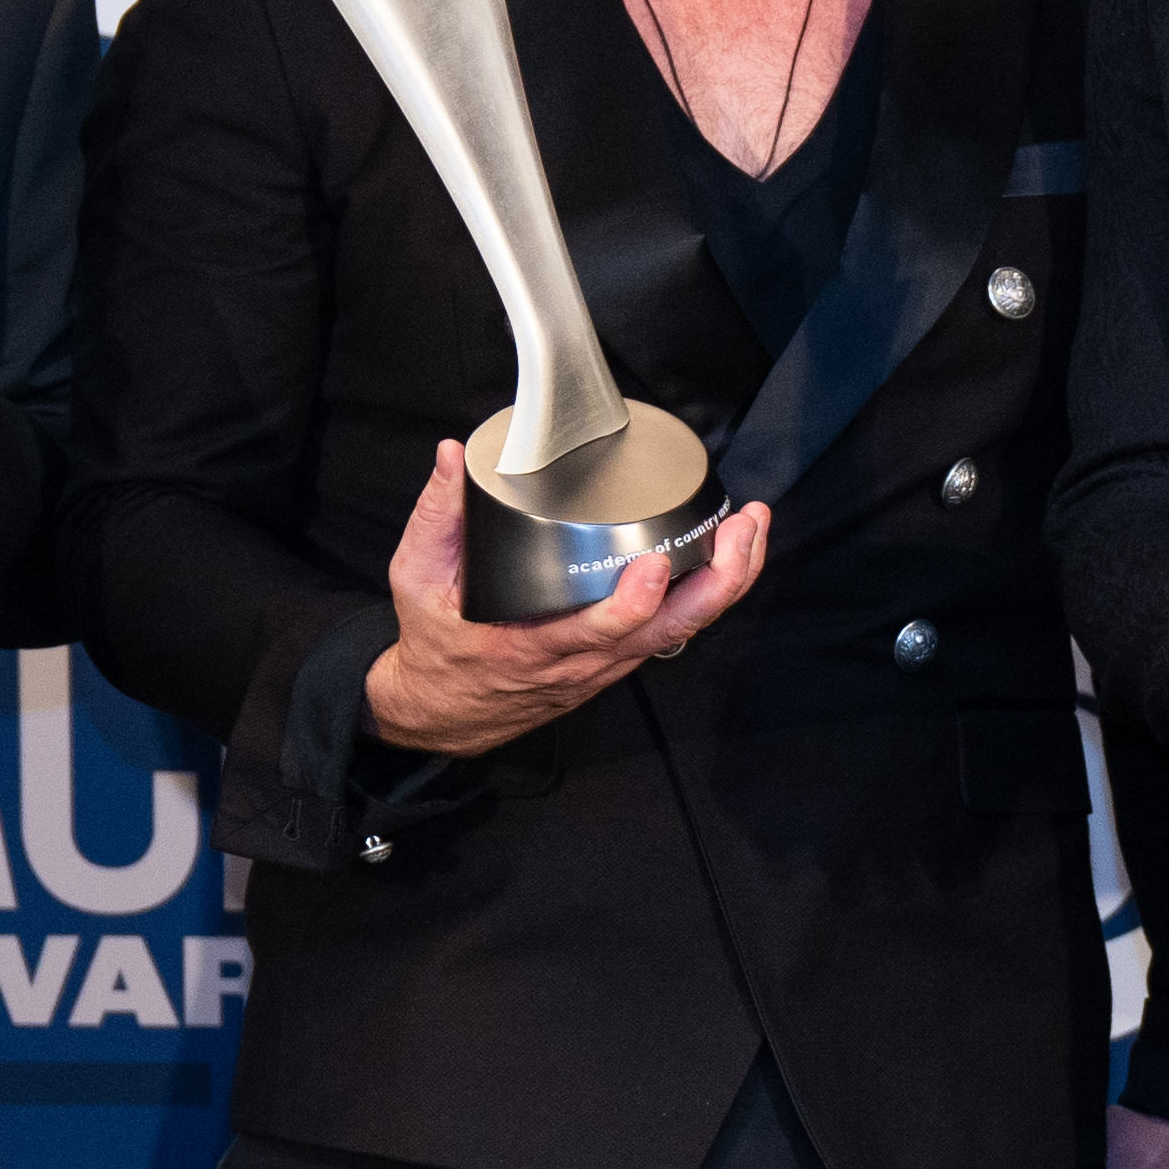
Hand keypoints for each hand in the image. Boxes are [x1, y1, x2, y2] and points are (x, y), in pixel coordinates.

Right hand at [354, 440, 763, 753]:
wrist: (443, 710)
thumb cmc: (437, 645)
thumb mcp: (418, 579)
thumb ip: (437, 515)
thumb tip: (454, 457)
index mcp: (534, 647)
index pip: (597, 633)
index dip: (634, 603)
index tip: (657, 563)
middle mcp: (583, 662)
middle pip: (670, 629)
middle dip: (719, 580)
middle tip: (743, 527)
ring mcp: (608, 664)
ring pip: (683, 630)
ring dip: (726, 582)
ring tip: (750, 529)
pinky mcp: (618, 660)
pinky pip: (675, 630)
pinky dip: (708, 595)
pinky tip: (727, 555)